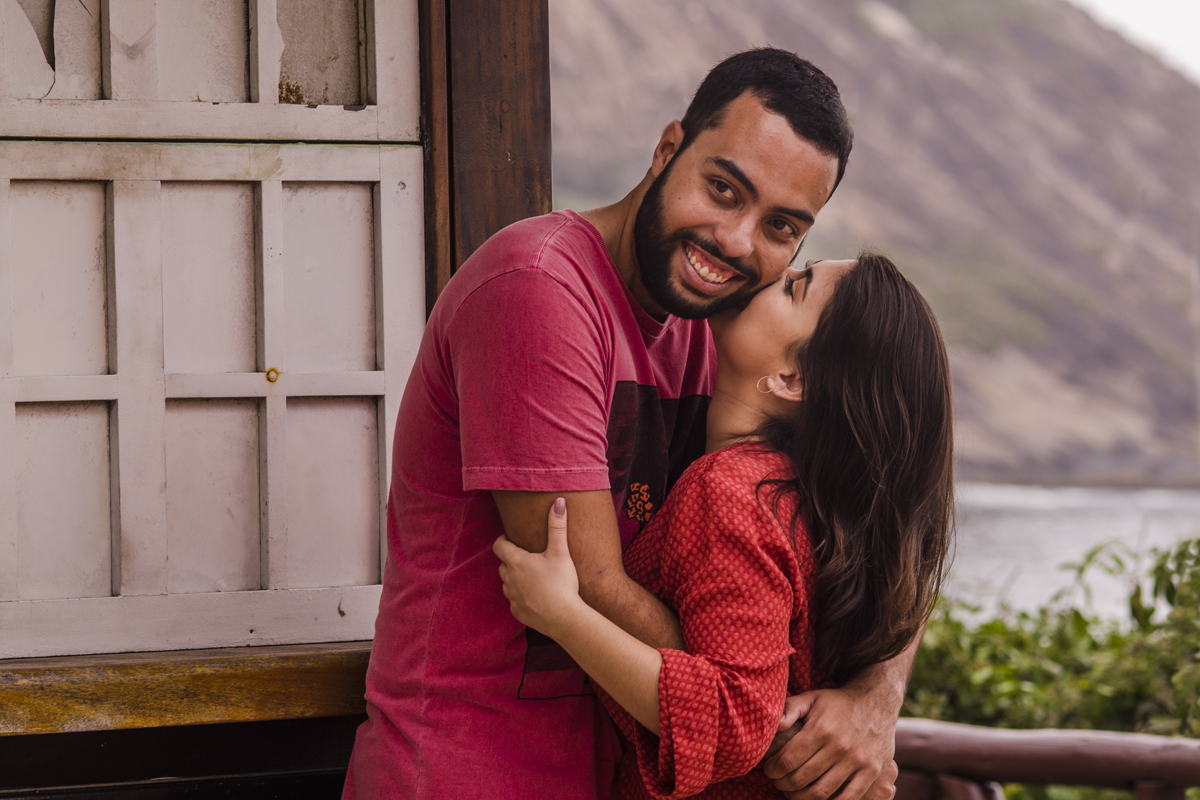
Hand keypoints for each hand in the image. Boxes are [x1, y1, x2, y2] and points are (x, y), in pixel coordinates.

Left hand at [493, 498, 584, 636]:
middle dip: (511, 560)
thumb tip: (558, 501)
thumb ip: (557, 526)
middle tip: (527, 558)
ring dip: (515, 579)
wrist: (564, 618)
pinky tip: (535, 597)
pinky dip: (521, 597)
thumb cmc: (562, 583)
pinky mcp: (517, 612)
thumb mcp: (560, 552)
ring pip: (507, 584)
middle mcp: (509, 579)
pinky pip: (514, 601)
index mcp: (517, 562)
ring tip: (532, 577)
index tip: (511, 538)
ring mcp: (512, 597)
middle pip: (503, 565)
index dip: (503, 540)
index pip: (499, 546)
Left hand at [760, 687, 897, 799]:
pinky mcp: (872, 771)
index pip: (788, 760)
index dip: (773, 770)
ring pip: (822, 792)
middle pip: (802, 779)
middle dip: (783, 785)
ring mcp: (857, 760)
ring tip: (794, 793)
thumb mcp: (812, 697)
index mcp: (821, 729)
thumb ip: (790, 708)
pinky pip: (849, 798)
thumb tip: (776, 726)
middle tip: (778, 783)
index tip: (769, 770)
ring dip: (802, 798)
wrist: (877, 702)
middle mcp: (839, 746)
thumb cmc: (838, 703)